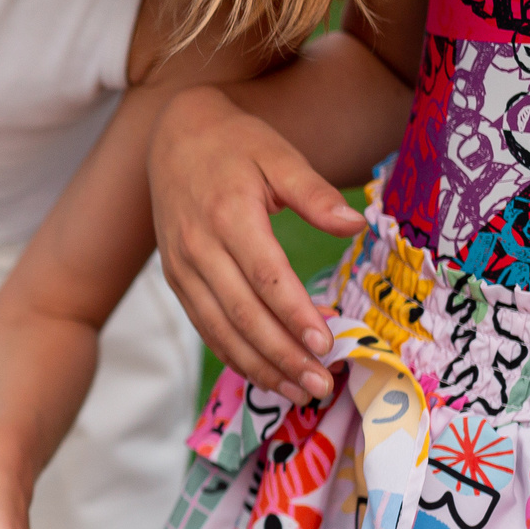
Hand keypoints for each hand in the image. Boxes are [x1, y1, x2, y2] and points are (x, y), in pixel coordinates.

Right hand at [148, 84, 355, 403]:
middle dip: (282, 354)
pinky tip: (264, 374)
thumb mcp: (278, 154)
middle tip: (320, 385)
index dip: (294, 312)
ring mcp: (183, 267)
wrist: (173, 136)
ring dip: (259, 366)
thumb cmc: (235, 144)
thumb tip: (356, 225)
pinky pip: (204, 326)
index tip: (326, 343)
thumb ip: (314, 192)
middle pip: (241, 313)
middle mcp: (199, 248)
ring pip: (219, 328)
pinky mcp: (177, 279)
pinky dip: (233, 355)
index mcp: (228, 215)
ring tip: (298, 391)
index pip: (265, 275)